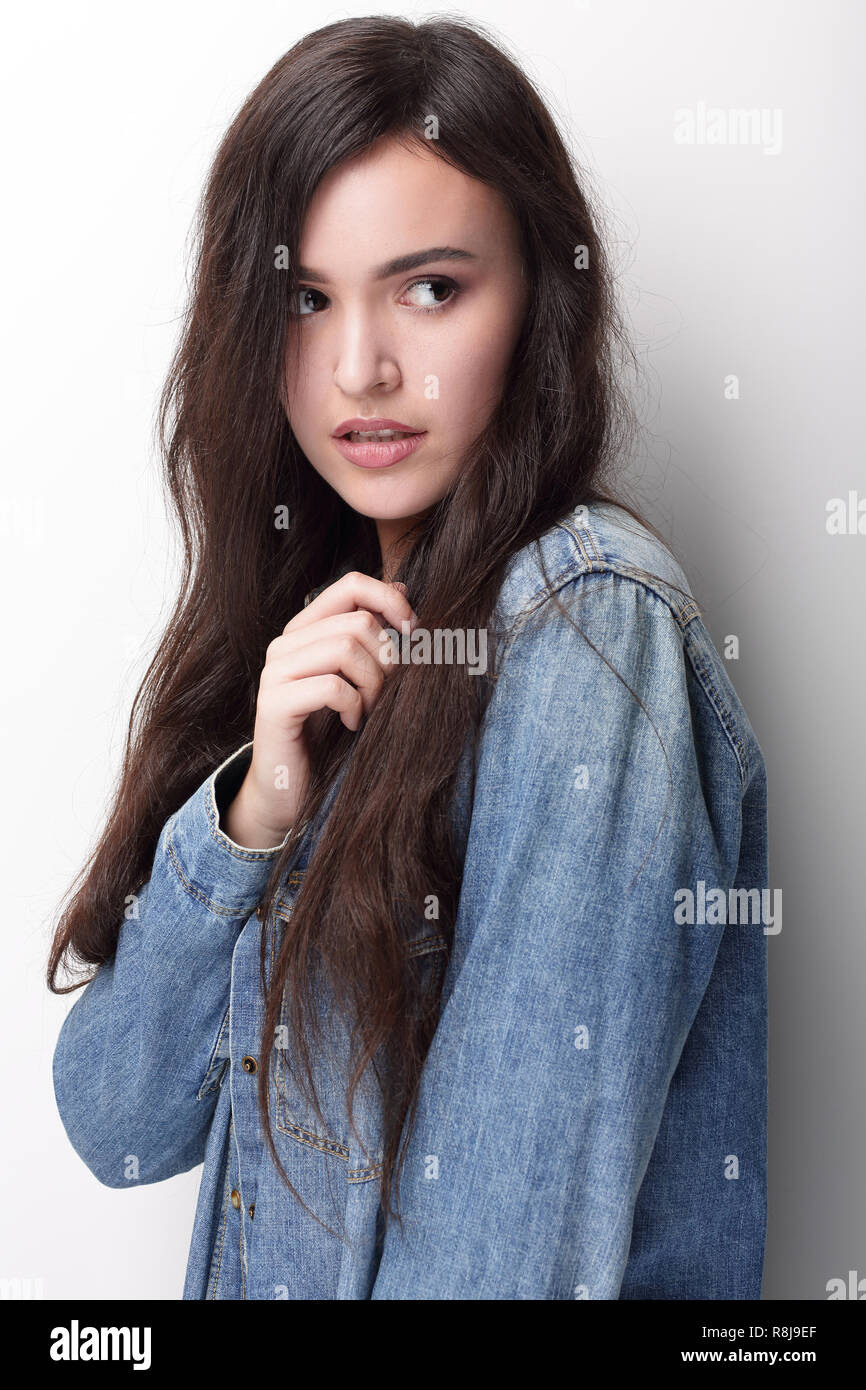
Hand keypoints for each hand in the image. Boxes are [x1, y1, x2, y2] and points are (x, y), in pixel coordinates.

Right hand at [222, 573, 416, 847]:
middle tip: (385, 694)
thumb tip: (403, 589)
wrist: (291, 788)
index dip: (390, 601)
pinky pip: (332, 687)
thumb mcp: (360, 677)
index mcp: (307, 629)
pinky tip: (352, 724)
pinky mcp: (275, 703)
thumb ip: (374, 635)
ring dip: (372, 685)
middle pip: (357, 622)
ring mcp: (276, 672)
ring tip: (369, 711)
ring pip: (345, 649)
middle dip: (387, 660)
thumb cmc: (330, 732)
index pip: (351, 585)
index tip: (413, 631)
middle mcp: (286, 643)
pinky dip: (355, 707)